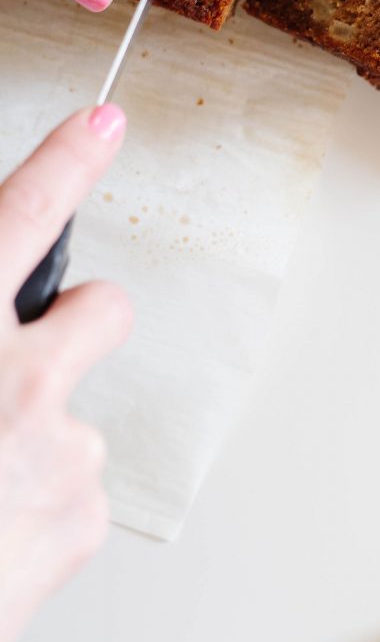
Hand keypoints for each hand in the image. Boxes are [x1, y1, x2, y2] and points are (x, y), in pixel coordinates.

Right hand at [0, 104, 130, 641]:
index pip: (18, 217)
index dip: (65, 162)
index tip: (104, 124)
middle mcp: (13, 379)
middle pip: (103, 309)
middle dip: (78, 326)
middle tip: (23, 371)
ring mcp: (58, 450)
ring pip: (79, 414)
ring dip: (38, 438)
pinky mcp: (80, 517)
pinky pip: (76, 487)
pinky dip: (40, 505)